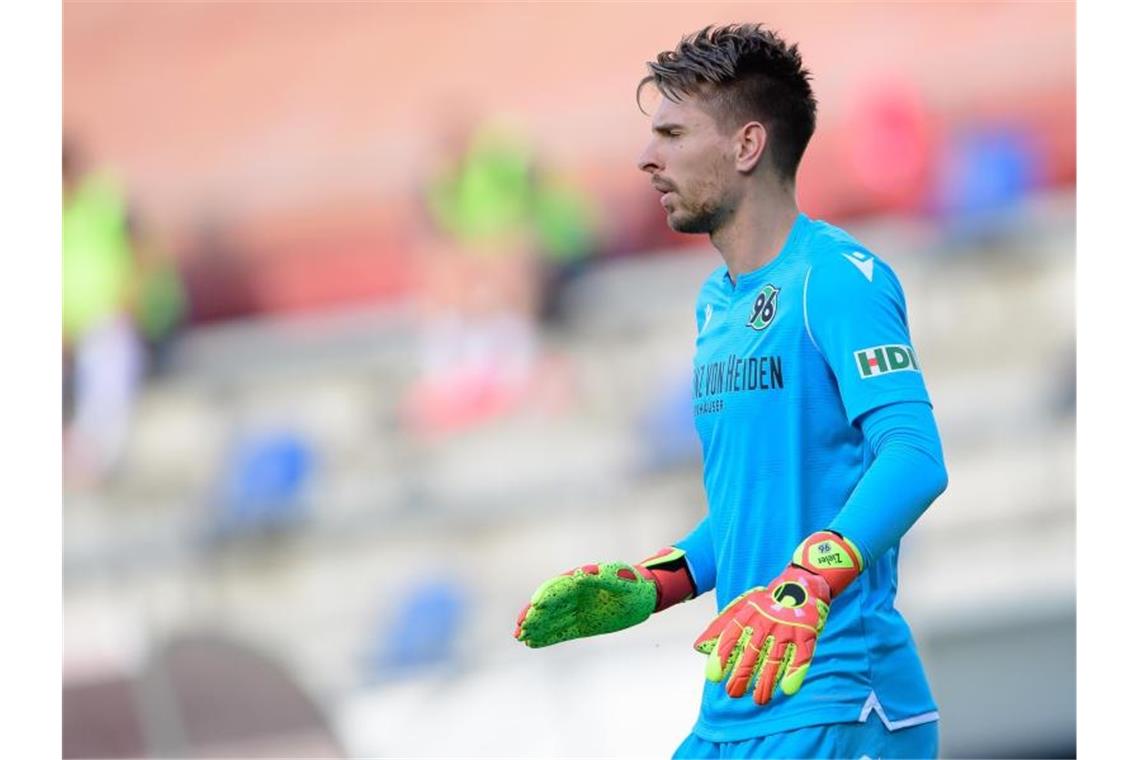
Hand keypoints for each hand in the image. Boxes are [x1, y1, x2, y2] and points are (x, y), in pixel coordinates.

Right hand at [514, 561, 658, 647]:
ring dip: (535, 627)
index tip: (536, 605)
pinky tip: (532, 643)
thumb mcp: (622, 580)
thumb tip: (578, 574)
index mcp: (582, 580)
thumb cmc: (634, 584)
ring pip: (551, 620)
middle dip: (534, 614)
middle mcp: (574, 595)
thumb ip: (602, 578)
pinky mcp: (581, 626)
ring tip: (519, 637)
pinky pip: (560, 632)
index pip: (559, 587)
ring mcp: (576, 611)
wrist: (644, 597)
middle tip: (520, 626)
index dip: (547, 596)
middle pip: (550, 605)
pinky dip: (546, 637)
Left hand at [693, 531, 862, 704]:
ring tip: (758, 700)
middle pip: (752, 652)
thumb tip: (698, 647)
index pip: (731, 637)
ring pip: (775, 658)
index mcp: (748, 614)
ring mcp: (787, 628)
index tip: (714, 676)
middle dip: (741, 675)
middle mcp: (766, 621)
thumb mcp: (741, 608)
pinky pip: (800, 657)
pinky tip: (787, 689)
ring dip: (766, 681)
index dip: (721, 657)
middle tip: (733, 693)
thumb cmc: (766, 603)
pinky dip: (795, 673)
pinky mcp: (806, 634)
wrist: (800, 586)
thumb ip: (719, 626)